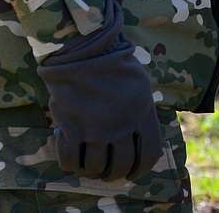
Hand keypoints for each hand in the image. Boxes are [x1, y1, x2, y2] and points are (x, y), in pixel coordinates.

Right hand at [37, 0, 162, 180]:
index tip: (132, 173)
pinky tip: (69, 151)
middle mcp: (122, 125)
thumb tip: (139, 133)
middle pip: (121, 165)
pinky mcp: (72, 127)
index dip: (140, 169)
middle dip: (113, 173)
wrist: (82, 45)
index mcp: (142, 112)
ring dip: (91, 169)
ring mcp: (96, 128)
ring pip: (96, 167)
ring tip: (86, 160)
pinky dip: (69, 163)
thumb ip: (141, 109)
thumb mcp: (139, 82)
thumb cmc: (111, 58)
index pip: (149, 154)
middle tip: (105, 169)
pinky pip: (70, 161)